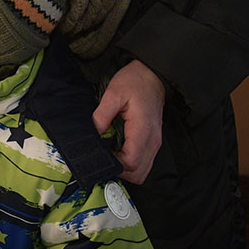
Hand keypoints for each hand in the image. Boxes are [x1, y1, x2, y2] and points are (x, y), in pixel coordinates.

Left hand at [91, 59, 165, 184]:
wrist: (152, 74)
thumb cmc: (134, 81)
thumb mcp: (113, 93)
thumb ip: (102, 115)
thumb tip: (93, 135)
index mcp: (143, 130)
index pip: (132, 162)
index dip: (115, 164)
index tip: (101, 155)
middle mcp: (153, 140)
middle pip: (139, 173)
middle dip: (120, 171)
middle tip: (104, 158)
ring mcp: (155, 142)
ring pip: (143, 171)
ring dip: (127, 169)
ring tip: (110, 155)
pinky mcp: (153, 141)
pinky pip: (145, 161)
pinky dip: (132, 163)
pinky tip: (118, 151)